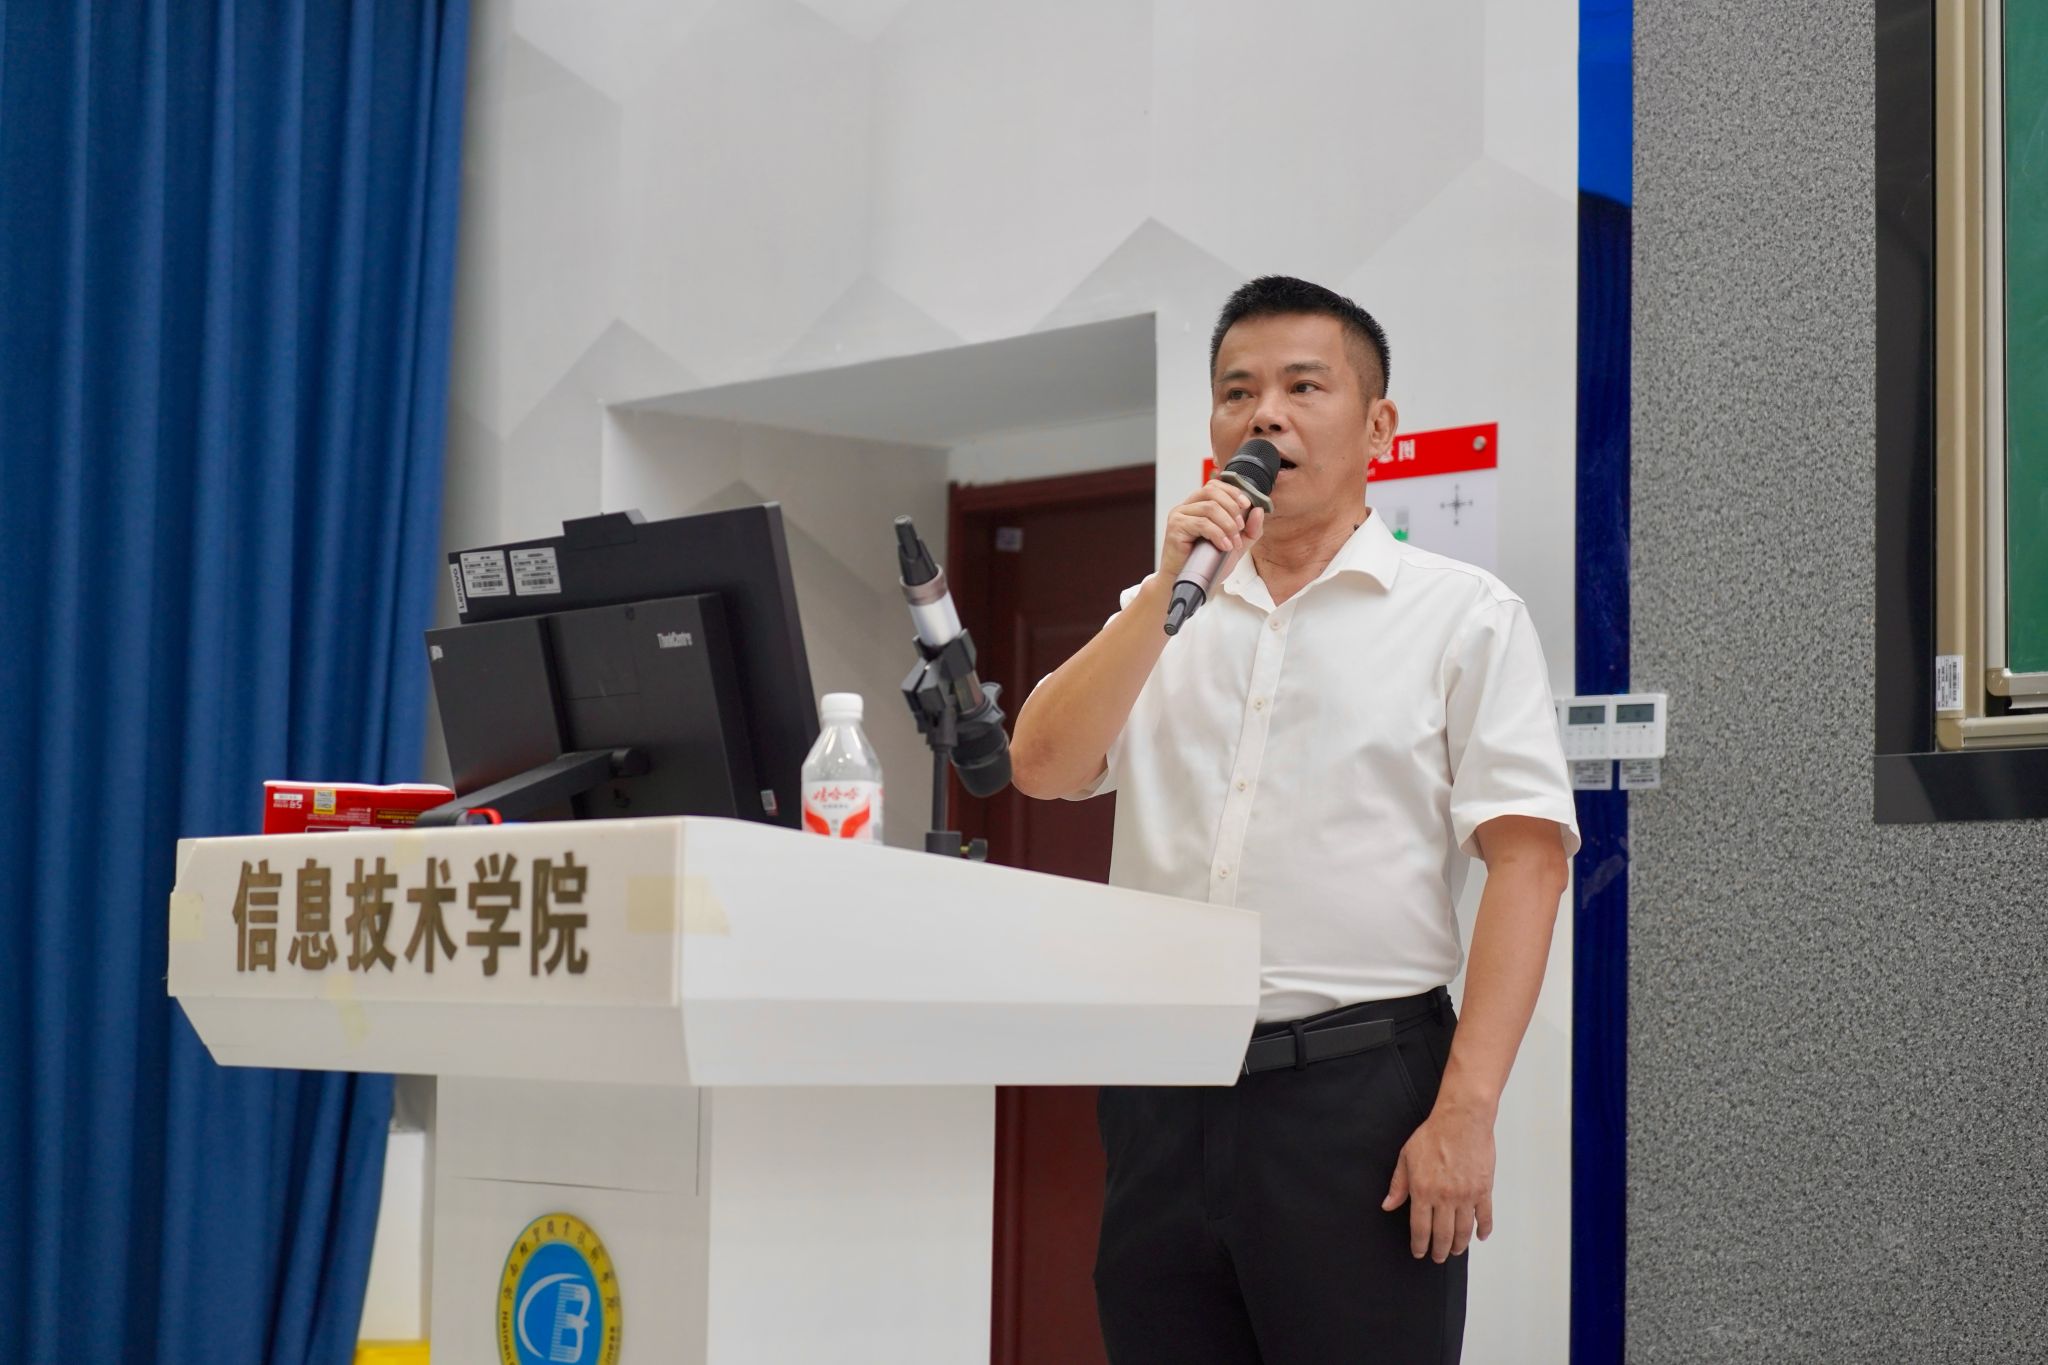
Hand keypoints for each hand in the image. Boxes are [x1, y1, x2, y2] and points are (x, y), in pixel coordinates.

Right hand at [1159, 479, 1264, 582]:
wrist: (1189, 583)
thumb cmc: (1206, 563)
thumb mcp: (1235, 544)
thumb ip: (1249, 529)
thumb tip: (1258, 510)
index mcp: (1197, 505)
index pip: (1214, 485)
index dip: (1232, 491)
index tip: (1247, 504)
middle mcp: (1186, 507)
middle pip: (1212, 492)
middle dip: (1232, 508)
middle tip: (1240, 528)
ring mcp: (1179, 516)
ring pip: (1210, 508)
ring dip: (1228, 525)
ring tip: (1233, 542)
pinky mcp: (1175, 528)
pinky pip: (1202, 523)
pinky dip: (1218, 534)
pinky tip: (1224, 546)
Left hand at [1381, 1100, 1495, 1261]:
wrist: (1462, 1120)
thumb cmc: (1433, 1135)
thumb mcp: (1407, 1156)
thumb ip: (1398, 1184)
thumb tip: (1388, 1205)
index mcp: (1423, 1191)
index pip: (1420, 1228)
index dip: (1419, 1244)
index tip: (1419, 1252)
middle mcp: (1445, 1198)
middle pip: (1442, 1235)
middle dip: (1439, 1251)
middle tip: (1438, 1258)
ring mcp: (1466, 1196)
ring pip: (1463, 1230)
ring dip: (1459, 1244)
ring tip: (1455, 1251)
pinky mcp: (1484, 1190)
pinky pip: (1485, 1217)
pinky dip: (1484, 1230)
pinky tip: (1480, 1236)